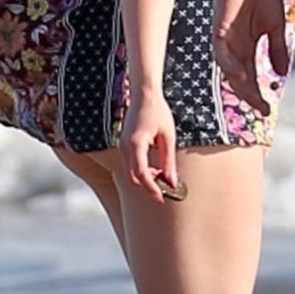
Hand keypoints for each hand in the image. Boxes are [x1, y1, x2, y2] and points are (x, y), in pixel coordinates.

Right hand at [120, 86, 179, 202]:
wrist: (144, 95)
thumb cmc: (158, 112)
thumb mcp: (168, 137)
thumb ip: (168, 160)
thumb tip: (172, 182)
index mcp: (136, 144)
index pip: (142, 174)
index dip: (151, 188)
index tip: (162, 198)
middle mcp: (125, 146)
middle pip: (133, 177)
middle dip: (148, 185)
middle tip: (166, 186)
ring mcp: (122, 146)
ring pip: (130, 172)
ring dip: (145, 177)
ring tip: (163, 174)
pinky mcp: (123, 145)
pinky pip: (130, 164)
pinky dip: (141, 170)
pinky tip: (155, 167)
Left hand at [214, 0, 289, 116]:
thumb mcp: (275, 26)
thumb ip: (278, 49)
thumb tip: (282, 74)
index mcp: (246, 47)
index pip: (251, 76)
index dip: (258, 94)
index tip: (269, 109)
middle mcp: (234, 46)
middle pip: (239, 78)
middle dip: (250, 95)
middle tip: (263, 109)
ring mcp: (225, 38)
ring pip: (228, 68)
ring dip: (240, 83)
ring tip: (253, 96)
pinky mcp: (219, 27)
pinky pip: (221, 51)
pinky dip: (231, 64)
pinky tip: (242, 73)